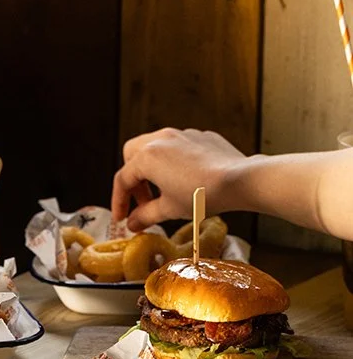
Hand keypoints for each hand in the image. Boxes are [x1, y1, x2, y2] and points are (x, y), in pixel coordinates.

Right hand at [111, 128, 246, 230]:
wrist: (239, 180)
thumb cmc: (202, 194)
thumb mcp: (169, 209)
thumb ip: (146, 216)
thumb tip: (133, 223)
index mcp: (147, 157)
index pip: (123, 180)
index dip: (119, 202)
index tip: (122, 219)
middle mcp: (160, 139)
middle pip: (132, 155)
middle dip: (132, 179)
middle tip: (142, 201)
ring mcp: (181, 134)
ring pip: (154, 147)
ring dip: (151, 169)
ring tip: (162, 191)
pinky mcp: (199, 136)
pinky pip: (177, 147)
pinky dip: (172, 162)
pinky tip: (184, 180)